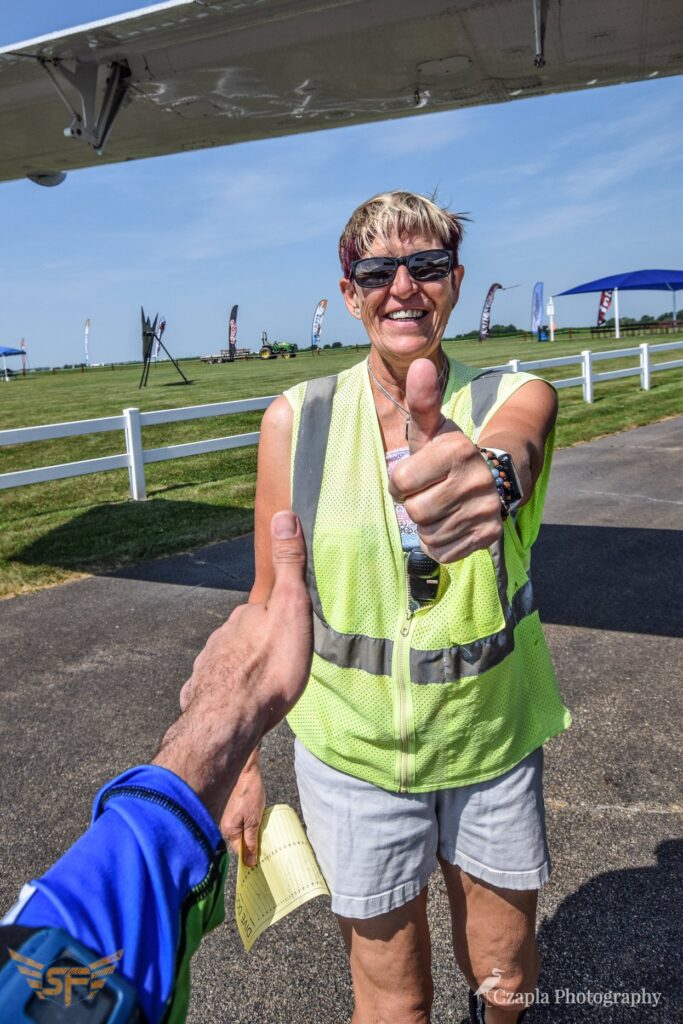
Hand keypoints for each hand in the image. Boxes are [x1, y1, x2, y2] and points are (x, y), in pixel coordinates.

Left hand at [154, 511, 312, 820]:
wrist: (228, 721)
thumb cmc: (268, 669)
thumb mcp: (289, 609)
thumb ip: (287, 566)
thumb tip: (283, 514)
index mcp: (245, 616)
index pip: (263, 608)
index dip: (278, 616)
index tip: (292, 627)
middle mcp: (222, 636)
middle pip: (244, 634)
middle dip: (258, 643)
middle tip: (281, 659)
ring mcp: (208, 664)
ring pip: (229, 660)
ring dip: (243, 668)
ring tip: (262, 684)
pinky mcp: (201, 694)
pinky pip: (218, 687)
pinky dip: (228, 691)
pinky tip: (238, 704)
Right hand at [220, 758, 265, 865]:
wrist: (247, 771)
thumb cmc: (250, 793)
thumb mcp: (254, 820)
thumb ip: (251, 842)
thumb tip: (249, 862)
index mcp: (228, 830)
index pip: (239, 851)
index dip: (251, 855)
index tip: (262, 857)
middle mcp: (224, 825)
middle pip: (239, 842)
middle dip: (251, 843)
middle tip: (265, 843)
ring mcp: (227, 817)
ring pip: (240, 832)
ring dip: (251, 833)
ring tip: (262, 828)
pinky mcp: (231, 810)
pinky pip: (240, 823)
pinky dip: (249, 824)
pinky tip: (257, 819)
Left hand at [388, 359, 501, 562]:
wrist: (495, 477)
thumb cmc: (449, 453)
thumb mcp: (433, 428)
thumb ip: (422, 401)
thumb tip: (419, 362)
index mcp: (456, 450)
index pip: (399, 483)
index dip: (399, 481)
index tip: (414, 475)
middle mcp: (476, 480)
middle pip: (414, 511)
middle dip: (414, 504)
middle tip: (427, 492)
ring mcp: (486, 510)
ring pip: (428, 533)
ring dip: (426, 524)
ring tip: (440, 507)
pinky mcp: (489, 534)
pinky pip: (443, 551)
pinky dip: (440, 542)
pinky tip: (450, 523)